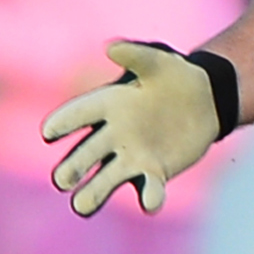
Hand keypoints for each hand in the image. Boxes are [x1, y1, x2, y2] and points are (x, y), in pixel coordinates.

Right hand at [41, 40, 232, 215]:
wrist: (205, 99)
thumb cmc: (174, 75)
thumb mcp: (159, 60)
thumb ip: (136, 54)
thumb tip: (111, 48)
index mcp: (107, 105)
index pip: (77, 114)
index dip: (61, 123)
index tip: (48, 132)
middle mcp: (112, 135)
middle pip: (83, 156)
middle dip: (71, 168)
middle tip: (63, 179)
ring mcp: (131, 157)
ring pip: (104, 181)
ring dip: (92, 194)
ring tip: (81, 206)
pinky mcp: (154, 172)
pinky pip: (148, 189)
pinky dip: (149, 197)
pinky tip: (151, 203)